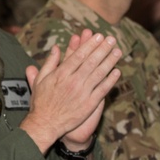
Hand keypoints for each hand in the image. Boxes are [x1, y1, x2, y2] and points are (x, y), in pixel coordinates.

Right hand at [21, 30, 121, 151]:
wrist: (46, 123)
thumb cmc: (41, 101)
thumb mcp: (41, 79)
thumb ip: (49, 63)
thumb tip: (56, 48)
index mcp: (61, 74)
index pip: (79, 55)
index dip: (90, 45)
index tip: (98, 36)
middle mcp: (73, 81)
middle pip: (91, 62)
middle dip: (102, 49)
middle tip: (111, 39)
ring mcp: (83, 93)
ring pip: (99, 73)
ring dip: (110, 61)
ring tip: (117, 51)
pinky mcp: (89, 104)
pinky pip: (102, 89)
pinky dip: (110, 80)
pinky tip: (117, 72)